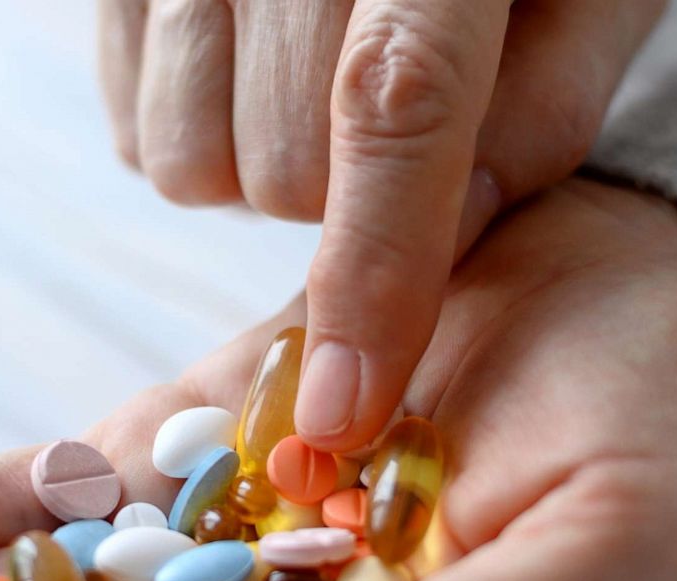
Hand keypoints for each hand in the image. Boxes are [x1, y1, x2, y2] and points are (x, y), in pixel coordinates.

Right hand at [99, 0, 667, 449]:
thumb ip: (549, 101)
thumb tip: (452, 231)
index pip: (395, 101)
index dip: (376, 269)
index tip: (352, 409)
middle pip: (276, 164)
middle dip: (339, 204)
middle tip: (390, 141)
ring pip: (182, 161)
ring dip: (256, 176)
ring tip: (313, 98)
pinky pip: (127, 126)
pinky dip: (193, 137)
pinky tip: (249, 76)